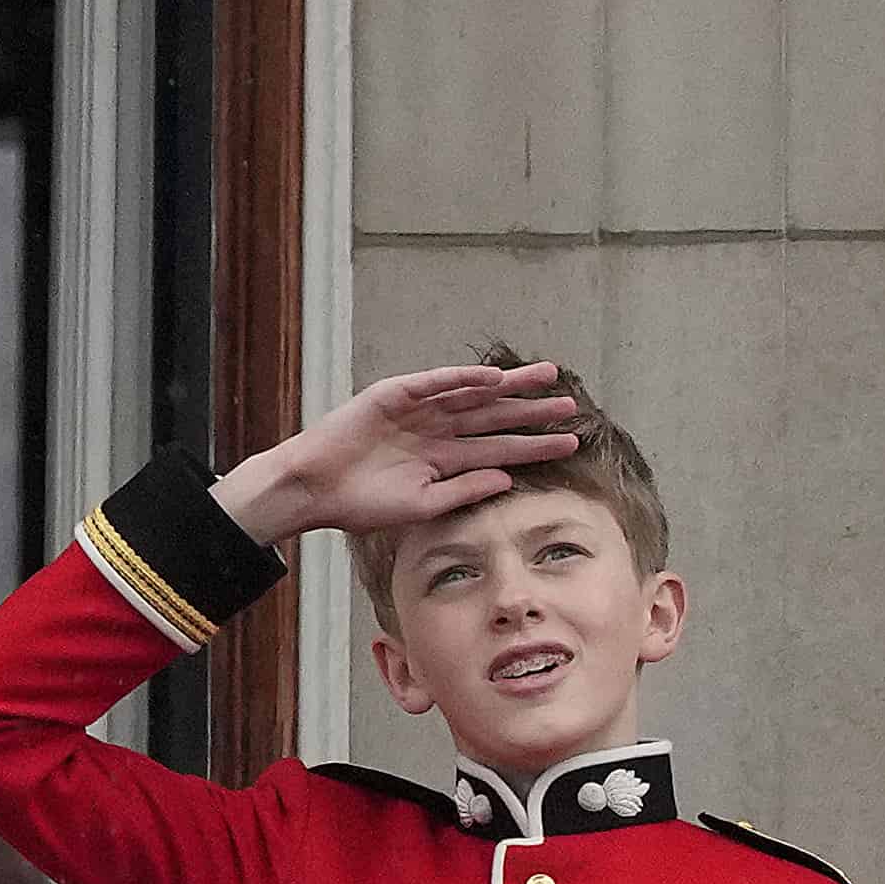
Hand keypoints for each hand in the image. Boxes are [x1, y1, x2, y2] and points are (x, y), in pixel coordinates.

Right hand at [208, 363, 580, 549]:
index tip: (571, 443)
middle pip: (494, 417)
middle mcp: (435, 432)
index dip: (534, 446)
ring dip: (509, 386)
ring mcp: (417, 410)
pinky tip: (493, 378)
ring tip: (548, 378)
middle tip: (571, 406)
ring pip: (473, 394)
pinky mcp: (394, 395)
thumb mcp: (420, 505)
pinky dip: (463, 379)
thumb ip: (463, 491)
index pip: (498, 450)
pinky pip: (435, 383)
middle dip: (531, 411)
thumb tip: (506, 479)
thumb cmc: (358, 505)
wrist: (312, 489)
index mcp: (443, 460)